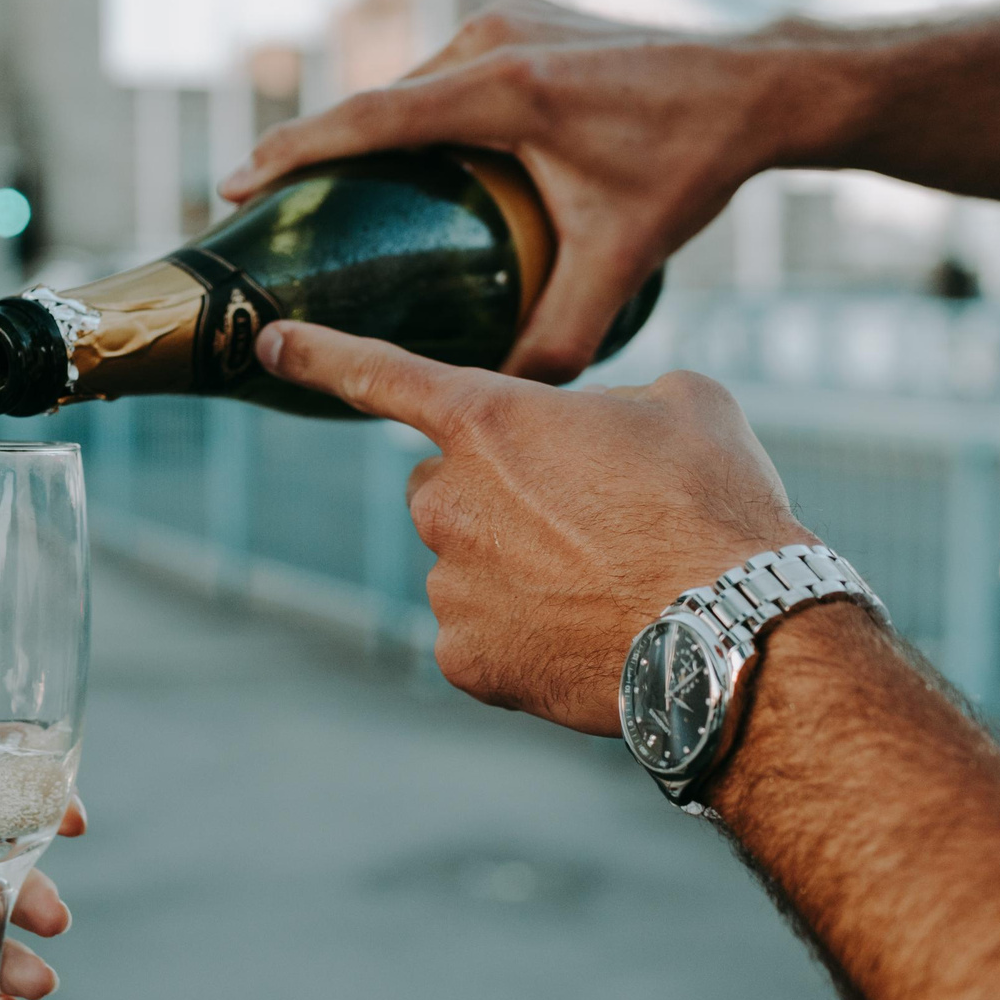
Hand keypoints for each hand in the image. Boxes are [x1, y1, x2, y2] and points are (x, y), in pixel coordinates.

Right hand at [222, 0, 824, 382]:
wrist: (758, 85)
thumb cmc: (690, 167)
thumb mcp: (622, 261)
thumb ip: (560, 335)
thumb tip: (504, 402)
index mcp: (503, 88)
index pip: (369, 118)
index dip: (292, 151)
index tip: (233, 185)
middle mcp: (492, 39)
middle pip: (379, 101)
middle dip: (316, 149)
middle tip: (264, 203)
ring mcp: (507, 17)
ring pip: (412, 82)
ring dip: (367, 130)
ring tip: (322, 186)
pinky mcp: (523, 15)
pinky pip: (445, 67)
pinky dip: (413, 110)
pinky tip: (404, 158)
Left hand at [257, 321, 808, 733]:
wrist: (730, 628)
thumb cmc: (716, 506)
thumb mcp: (686, 406)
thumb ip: (617, 402)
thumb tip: (611, 431)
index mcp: (489, 419)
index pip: (383, 375)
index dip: (322, 354)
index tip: (269, 341)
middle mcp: (446, 499)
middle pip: (446, 488)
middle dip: (497, 498)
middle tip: (587, 521)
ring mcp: (449, 584)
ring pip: (467, 566)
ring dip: (517, 570)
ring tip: (606, 583)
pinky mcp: (464, 658)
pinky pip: (478, 636)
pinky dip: (522, 638)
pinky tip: (583, 635)